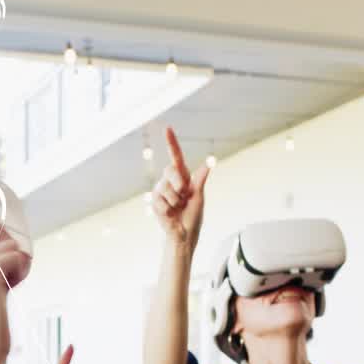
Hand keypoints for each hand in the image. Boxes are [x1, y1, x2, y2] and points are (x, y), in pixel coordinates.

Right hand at [152, 126, 210, 251]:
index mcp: (183, 178)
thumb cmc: (193, 216)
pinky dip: (169, 210)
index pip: (176, 157)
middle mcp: (170, 181)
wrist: (184, 235)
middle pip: (170, 170)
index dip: (171, 143)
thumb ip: (200, 180)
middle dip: (179, 183)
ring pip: (166, 188)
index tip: (167, 128)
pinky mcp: (154, 202)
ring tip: (178, 208)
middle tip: (184, 196)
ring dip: (175, 201)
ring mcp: (160, 191)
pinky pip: (161, 201)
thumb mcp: (199, 197)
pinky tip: (170, 215)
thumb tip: (209, 163)